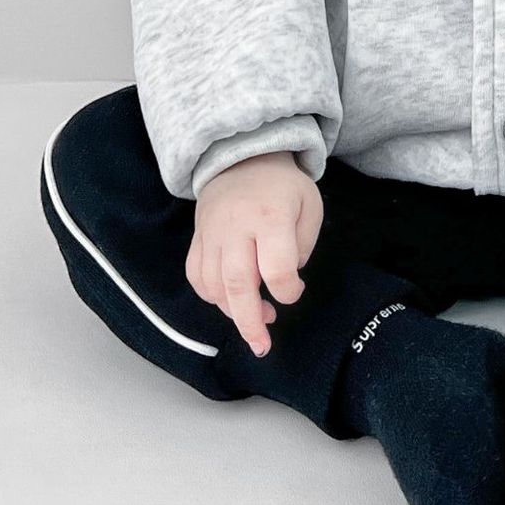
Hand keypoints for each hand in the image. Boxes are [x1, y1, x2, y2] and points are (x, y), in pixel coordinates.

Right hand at [186, 150, 323, 358]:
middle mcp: (236, 226)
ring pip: (212, 285)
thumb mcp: (309, 205)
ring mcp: (211, 233)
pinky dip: (209, 296)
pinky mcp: (197, 239)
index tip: (295, 290)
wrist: (241, 158)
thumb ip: (302, 246)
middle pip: (237, 283)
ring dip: (231, 310)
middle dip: (249, 321)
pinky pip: (195, 276)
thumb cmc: (282, 187)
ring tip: (254, 318)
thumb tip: (285, 282)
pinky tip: (228, 299)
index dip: (288, 290)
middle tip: (262, 346)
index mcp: (270, 216)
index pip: (276, 267)